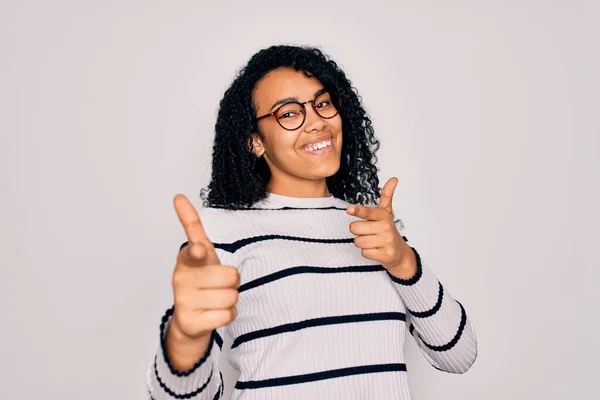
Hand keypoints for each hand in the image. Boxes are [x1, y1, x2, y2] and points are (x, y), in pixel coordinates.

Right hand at [169, 194, 239, 340]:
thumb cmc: (200, 277)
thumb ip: (192, 226)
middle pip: (231, 276)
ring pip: (231, 297)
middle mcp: (181, 279)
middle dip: (232, 282)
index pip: (194, 252)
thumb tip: (178, 196)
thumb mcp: (200, 252)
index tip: (199, 250)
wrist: (189, 318)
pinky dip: (227, 315)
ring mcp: (184, 301)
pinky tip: (213, 313)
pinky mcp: (190, 322)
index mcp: (187, 259)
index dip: (198, 252)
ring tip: (215, 299)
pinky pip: (227, 315)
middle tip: (218, 284)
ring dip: (230, 299)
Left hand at [347, 177, 416, 277]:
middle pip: (355, 228)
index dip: (358, 211)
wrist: (400, 253)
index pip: (368, 212)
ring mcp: (387, 241)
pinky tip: (376, 250)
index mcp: (384, 216)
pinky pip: (364, 253)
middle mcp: (386, 227)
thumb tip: (393, 178)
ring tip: (373, 242)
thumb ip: (387, 196)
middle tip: (368, 232)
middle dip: (358, 232)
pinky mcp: (385, 255)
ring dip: (362, 243)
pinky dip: (367, 253)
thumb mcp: (387, 213)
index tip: (350, 209)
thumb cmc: (388, 231)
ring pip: (358, 241)